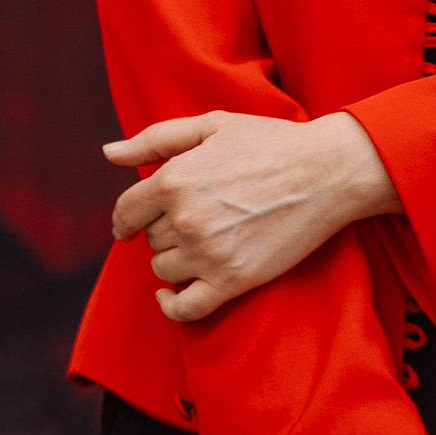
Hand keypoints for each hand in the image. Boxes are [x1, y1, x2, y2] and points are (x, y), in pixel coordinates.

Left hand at [105, 109, 399, 322]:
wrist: (327, 172)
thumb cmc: (271, 143)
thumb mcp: (211, 126)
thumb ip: (154, 139)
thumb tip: (108, 154)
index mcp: (173, 180)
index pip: (126, 211)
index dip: (125, 218)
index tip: (128, 225)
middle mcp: (185, 220)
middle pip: (151, 238)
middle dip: (165, 228)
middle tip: (197, 216)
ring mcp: (208, 254)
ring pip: (164, 269)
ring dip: (175, 258)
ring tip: (203, 241)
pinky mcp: (234, 280)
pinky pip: (185, 308)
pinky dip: (171, 306)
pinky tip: (169, 296)